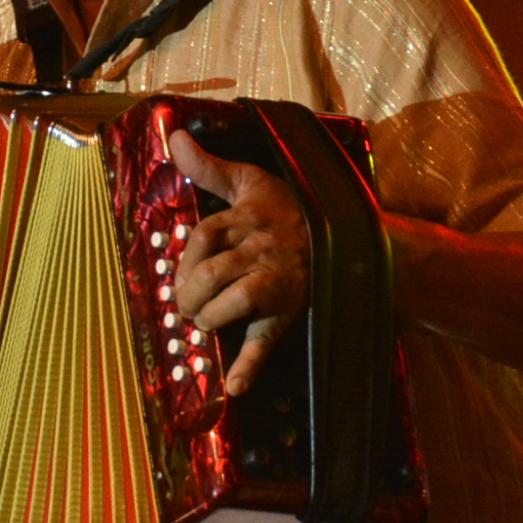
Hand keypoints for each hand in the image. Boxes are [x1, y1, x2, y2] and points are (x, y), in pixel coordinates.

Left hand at [168, 131, 311, 395]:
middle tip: (185, 304)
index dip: (185, 258)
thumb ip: (209, 164)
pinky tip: (234, 388)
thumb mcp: (250, 181)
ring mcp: (277, 284)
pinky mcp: (288, 313)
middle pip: (214, 272)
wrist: (349, 238)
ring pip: (238, 301)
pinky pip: (267, 340)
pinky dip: (250, 367)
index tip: (181, 273)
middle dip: (190, 293)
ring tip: (202, 323)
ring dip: (211, 318)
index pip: (204, 236)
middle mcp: (262, 250)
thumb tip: (172, 134)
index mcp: (249, 220)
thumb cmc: (289, 209)